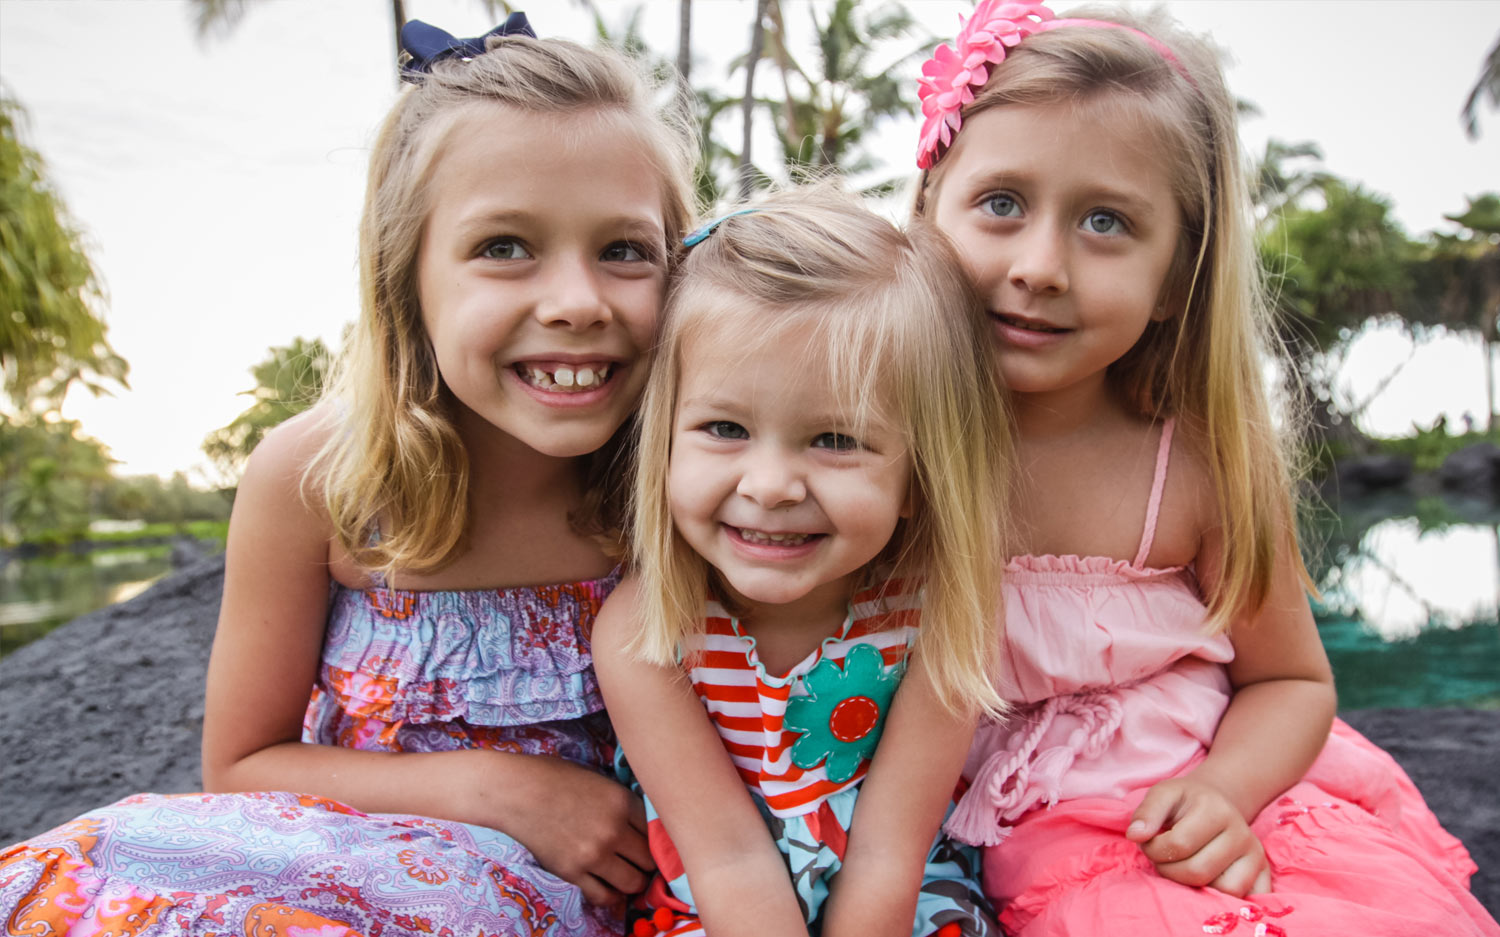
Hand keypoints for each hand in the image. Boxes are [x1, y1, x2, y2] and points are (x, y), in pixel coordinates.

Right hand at [473, 752, 655, 906]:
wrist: (514, 791)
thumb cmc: (554, 777)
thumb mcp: (598, 779)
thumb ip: (622, 802)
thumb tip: (644, 823)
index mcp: (622, 802)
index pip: (657, 832)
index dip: (655, 839)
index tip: (650, 843)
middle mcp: (613, 830)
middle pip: (650, 860)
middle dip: (646, 862)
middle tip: (637, 860)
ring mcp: (593, 854)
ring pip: (633, 883)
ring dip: (631, 880)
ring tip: (623, 874)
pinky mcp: (572, 872)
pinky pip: (604, 896)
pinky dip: (609, 894)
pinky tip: (605, 885)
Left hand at [1126, 776, 1270, 896]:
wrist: (1216, 802)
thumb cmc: (1185, 802)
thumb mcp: (1163, 794)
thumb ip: (1147, 812)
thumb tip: (1135, 835)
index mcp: (1216, 810)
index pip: (1179, 845)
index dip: (1154, 849)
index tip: (1150, 843)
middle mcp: (1242, 833)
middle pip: (1198, 872)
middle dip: (1169, 870)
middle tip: (1163, 858)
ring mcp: (1256, 855)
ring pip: (1223, 890)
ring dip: (1194, 886)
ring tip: (1183, 867)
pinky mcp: (1264, 873)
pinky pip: (1246, 899)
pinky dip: (1224, 898)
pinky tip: (1207, 884)